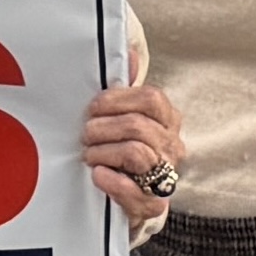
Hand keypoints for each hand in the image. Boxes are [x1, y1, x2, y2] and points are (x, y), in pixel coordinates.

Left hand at [82, 81, 184, 216]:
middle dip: (101, 129)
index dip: (115, 100)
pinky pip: (135, 191)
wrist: (125, 201)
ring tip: (89, 156)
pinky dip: (111, 181)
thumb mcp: (122, 119)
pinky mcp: (153, 204)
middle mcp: (171, 146)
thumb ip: (126, 90)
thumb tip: (129, 51)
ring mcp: (165, 176)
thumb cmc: (120, 153)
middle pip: (137, 125)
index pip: (150, 98)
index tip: (92, 109)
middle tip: (84, 136)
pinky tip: (98, 175)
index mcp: (167, 120)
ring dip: (101, 153)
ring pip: (134, 153)